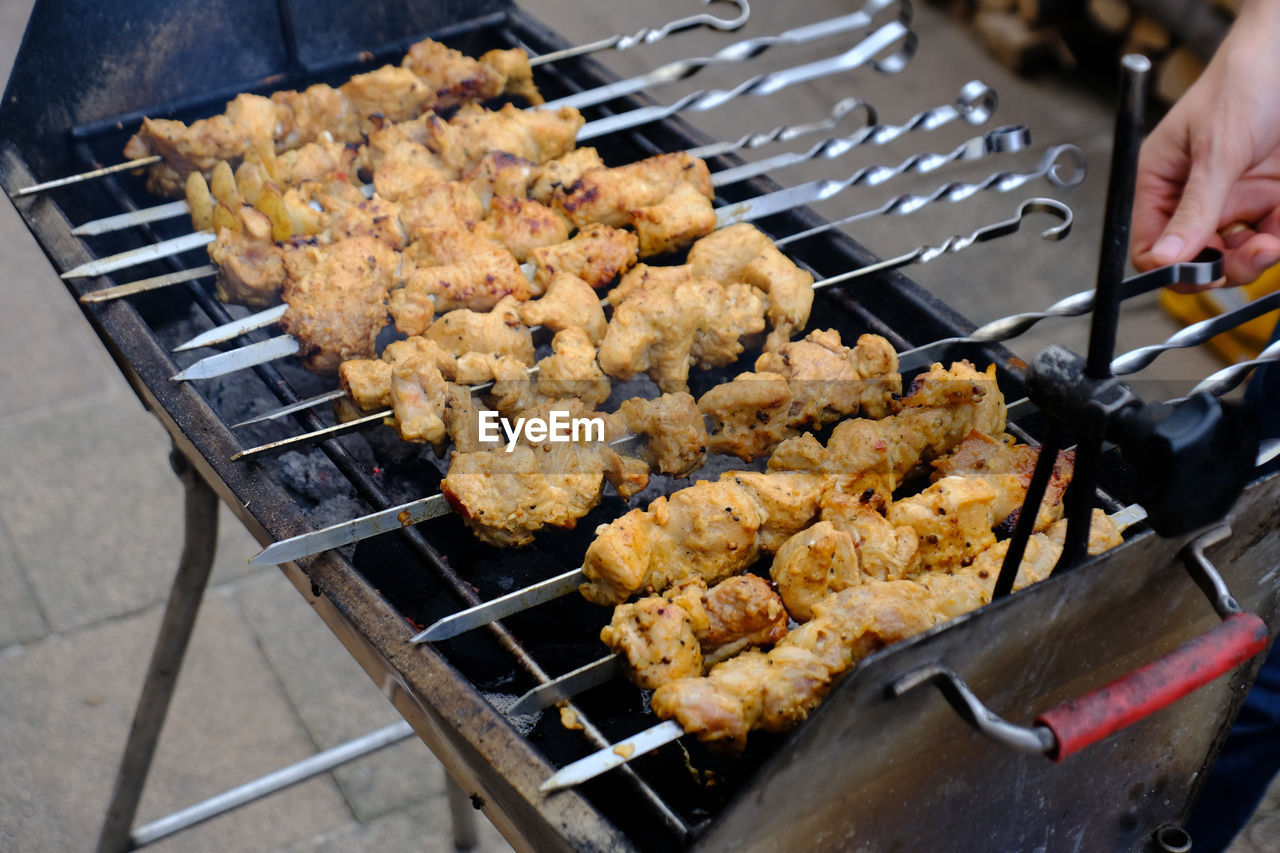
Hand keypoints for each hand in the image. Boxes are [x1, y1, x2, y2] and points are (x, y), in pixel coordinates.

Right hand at [1131, 1, 1279, 286]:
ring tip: (1269, 246)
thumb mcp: (1216, 151)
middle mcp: (1193, 197)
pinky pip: (1271, 237)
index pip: (1150, 244)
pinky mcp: (1271, 198)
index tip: (1196, 273)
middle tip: (1244, 257)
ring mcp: (1234, 198)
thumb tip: (1163, 259)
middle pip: (1194, 258)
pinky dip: (1277, 243)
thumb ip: (1194, 209)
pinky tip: (1279, 235)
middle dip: (1219, 267)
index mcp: (1159, 182)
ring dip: (1251, 260)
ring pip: (1234, 255)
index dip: (1169, 266)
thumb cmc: (1244, 84)